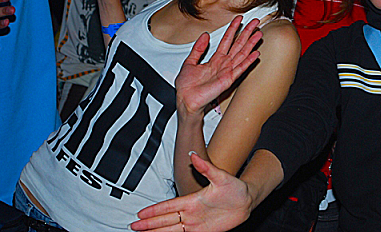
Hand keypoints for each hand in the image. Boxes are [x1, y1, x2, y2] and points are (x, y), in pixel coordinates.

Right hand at [130, 152, 251, 231]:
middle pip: (166, 220)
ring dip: (157, 231)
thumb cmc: (235, 188)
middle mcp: (192, 212)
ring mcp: (196, 222)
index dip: (155, 211)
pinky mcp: (203, 230)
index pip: (169, 206)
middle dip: (149, 224)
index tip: (141, 214)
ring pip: (172, 229)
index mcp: (193, 200)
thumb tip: (193, 155)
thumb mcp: (221, 176)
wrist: (247, 201)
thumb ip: (206, 168)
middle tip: (134, 226)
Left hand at [175, 16, 262, 116]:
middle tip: (254, 22)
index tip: (239, 19)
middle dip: (246, 33)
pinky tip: (255, 53)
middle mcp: (223, 64)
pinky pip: (240, 68)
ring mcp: (227, 71)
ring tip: (258, 33)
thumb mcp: (190, 62)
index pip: (226, 40)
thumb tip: (204, 35)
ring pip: (242, 54)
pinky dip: (248, 61)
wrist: (185, 100)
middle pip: (238, 45)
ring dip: (251, 44)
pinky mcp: (228, 79)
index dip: (233, 29)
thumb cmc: (187, 87)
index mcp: (214, 60)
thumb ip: (198, 48)